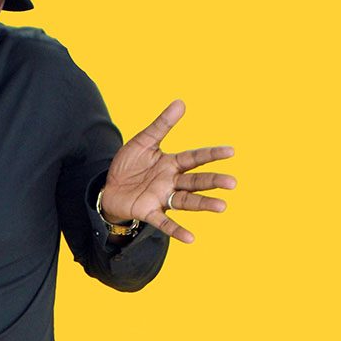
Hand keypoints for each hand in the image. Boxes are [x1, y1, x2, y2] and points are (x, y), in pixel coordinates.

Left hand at [102, 100, 235, 243]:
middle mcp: (171, 182)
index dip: (211, 154)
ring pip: (186, 201)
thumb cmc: (129, 165)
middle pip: (195, 181)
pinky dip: (177, 230)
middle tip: (232, 182)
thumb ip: (162, 125)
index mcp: (171, 163)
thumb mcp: (143, 141)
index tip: (231, 151)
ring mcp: (161, 198)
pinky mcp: (148, 211)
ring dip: (203, 204)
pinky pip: (165, 222)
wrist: (108, 186)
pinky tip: (191, 238)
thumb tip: (181, 102)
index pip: (195, 158)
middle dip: (213, 181)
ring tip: (222, 206)